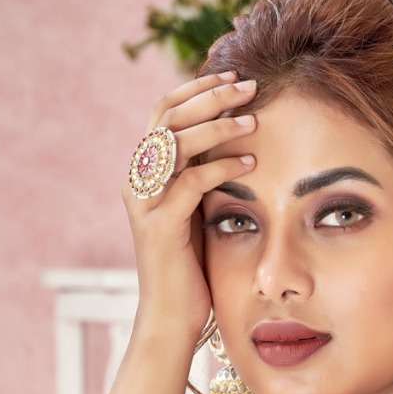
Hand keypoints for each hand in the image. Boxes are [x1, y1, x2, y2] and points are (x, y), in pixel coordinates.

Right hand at [123, 70, 258, 340]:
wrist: (173, 318)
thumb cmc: (193, 269)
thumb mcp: (198, 212)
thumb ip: (204, 177)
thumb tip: (237, 143)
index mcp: (146, 172)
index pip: (165, 112)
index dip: (197, 89)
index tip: (234, 75)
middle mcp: (138, 181)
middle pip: (169, 116)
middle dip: (210, 95)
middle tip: (250, 85)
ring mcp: (145, 203)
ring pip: (177, 142)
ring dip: (218, 125)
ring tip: (254, 120)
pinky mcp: (160, 226)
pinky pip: (192, 183)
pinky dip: (222, 168)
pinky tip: (251, 164)